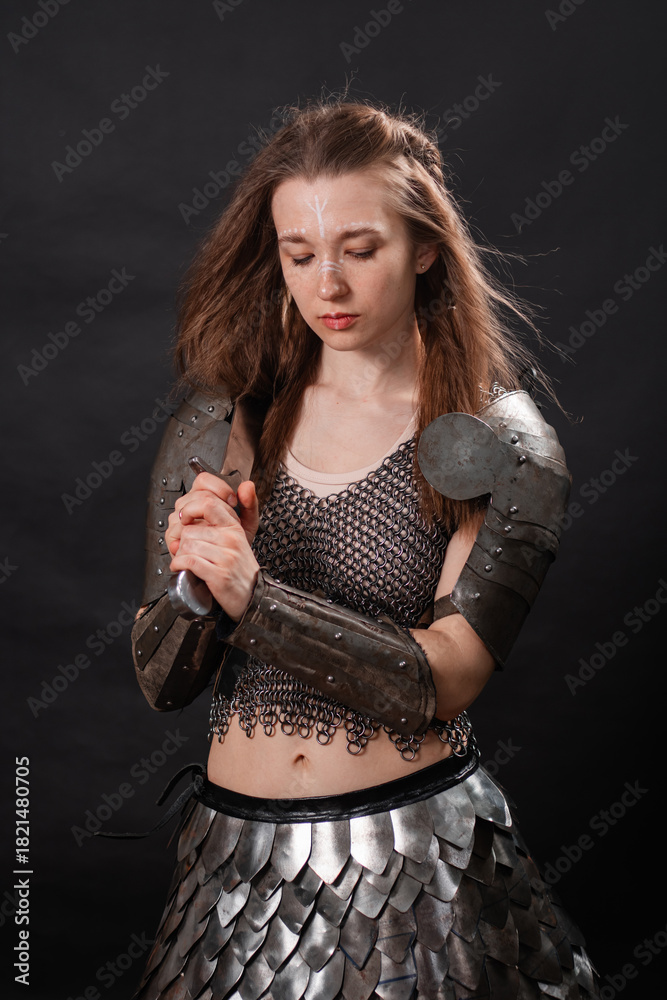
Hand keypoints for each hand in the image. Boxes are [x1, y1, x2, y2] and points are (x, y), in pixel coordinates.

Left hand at [166, 473, 259, 620]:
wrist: (252, 596)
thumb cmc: (241, 568)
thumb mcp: (243, 536)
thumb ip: (243, 509)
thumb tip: (246, 484)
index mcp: (234, 527)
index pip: (209, 503)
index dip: (191, 507)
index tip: (186, 518)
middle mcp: (231, 540)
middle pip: (191, 528)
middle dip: (182, 540)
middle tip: (186, 547)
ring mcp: (225, 557)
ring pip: (188, 544)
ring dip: (181, 554)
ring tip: (187, 560)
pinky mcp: (219, 575)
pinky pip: (189, 561)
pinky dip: (179, 565)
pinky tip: (183, 567)